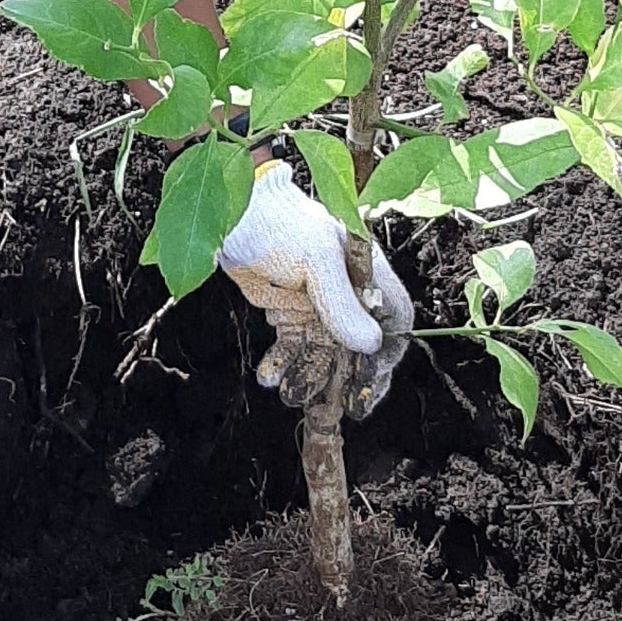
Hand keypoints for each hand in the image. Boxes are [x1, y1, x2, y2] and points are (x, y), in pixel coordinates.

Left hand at [217, 160, 413, 418]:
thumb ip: (341, 303)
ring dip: (309, 376)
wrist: (227, 214)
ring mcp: (318, 304)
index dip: (386, 354)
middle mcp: (348, 291)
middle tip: (331, 407)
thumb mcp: (315, 259)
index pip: (394, 318)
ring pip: (325, 352)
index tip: (368, 383)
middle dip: (345, 377)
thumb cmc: (278, 222)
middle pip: (360, 345)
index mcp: (366, 271)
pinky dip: (284, 364)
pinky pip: (294, 347)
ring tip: (289, 393)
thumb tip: (371, 346)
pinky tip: (270, 378)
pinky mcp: (290, 312)